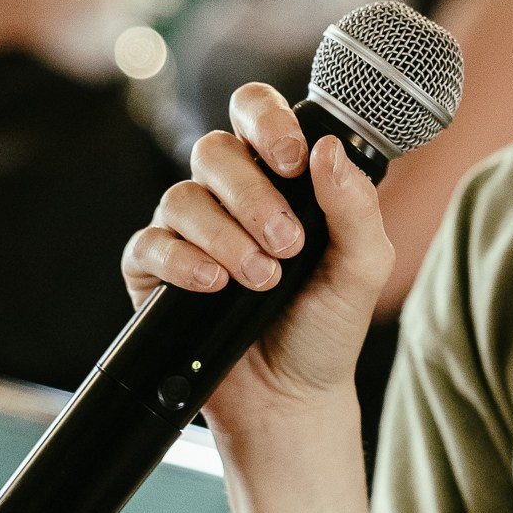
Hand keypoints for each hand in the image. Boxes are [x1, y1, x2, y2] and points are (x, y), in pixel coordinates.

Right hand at [121, 83, 393, 428]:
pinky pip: (150, 244)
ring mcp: (188, 231)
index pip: (256, 114)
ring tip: (262, 278)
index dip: (268, 122)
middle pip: (214, 150)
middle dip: (252, 194)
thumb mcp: (361, 267)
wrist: (290, 398)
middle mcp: (228, 195)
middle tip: (287, 243)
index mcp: (277, 177)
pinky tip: (214, 284)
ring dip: (226, 236)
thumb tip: (328, 150)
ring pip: (182, 196)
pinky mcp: (154, 271)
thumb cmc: (326, 328)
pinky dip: (183, 261)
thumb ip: (354, 207)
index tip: (292, 161)